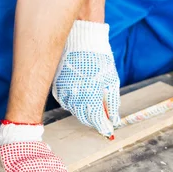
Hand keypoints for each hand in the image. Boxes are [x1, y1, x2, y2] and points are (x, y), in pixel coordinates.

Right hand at [53, 20, 120, 137]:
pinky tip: (80, 99)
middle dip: (94, 121)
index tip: (109, 131)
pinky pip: (65, 102)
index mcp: (91, 95)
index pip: (96, 120)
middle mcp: (75, 95)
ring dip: (84, 112)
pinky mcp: (58, 86)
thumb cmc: (99, 58)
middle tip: (102, 120)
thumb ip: (112, 102)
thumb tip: (115, 119)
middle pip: (84, 118)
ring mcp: (65, 91)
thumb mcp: (111, 80)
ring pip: (74, 111)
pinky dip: (73, 104)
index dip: (103, 127)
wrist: (80, 40)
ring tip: (92, 106)